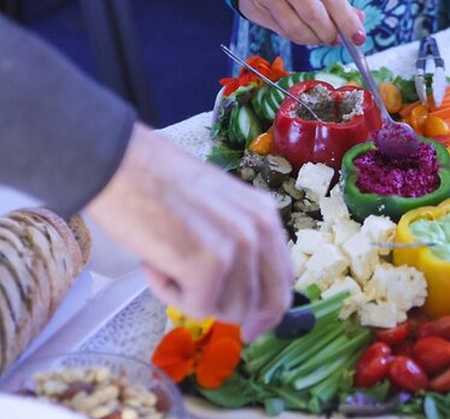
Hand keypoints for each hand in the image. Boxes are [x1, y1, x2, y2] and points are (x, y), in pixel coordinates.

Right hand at [85, 123, 292, 340]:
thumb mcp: (217, 209)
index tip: (251, 328)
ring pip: (229, 309)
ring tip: (165, 262)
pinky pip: (197, 307)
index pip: (283, 280)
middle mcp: (260, 231)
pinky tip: (153, 264)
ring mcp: (238, 248)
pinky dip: (169, 295)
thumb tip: (242, 292)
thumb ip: (237, 242)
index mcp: (265, 216)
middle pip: (266, 303)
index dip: (268, 311)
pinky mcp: (210, 266)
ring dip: (193, 297)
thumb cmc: (156, 184)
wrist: (121, 166)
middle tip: (197, 302)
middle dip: (232, 312)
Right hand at [238, 0, 365, 45]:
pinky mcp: (252, 6)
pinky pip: (282, 31)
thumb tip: (358, 20)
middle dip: (329, 32)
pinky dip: (298, 38)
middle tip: (335, 39)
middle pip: (312, 13)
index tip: (358, 38)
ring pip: (295, 27)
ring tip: (320, 37)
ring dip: (313, 39)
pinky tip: (304, 33)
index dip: (346, 20)